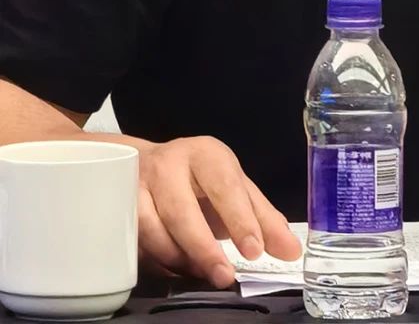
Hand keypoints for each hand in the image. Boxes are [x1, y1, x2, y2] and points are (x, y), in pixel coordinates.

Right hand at [137, 136, 301, 286]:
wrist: (145, 162)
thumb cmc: (199, 178)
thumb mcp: (234, 188)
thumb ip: (262, 219)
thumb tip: (291, 251)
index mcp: (207, 154)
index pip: (226, 187)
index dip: (240, 220)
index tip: (254, 250)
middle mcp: (170, 165)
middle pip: (183, 211)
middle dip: (205, 249)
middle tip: (225, 276)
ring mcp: (138, 185)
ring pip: (153, 230)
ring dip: (178, 258)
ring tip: (202, 273)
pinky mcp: (116, 208)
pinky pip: (133, 242)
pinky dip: (154, 261)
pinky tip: (174, 270)